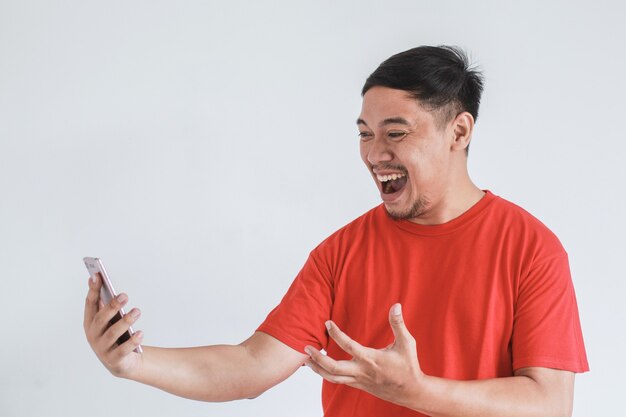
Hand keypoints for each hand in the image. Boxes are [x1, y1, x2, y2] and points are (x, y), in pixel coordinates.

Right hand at [83, 273, 143, 377]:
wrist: (122, 362)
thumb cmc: (115, 335)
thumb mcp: (108, 319)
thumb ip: (102, 301)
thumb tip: (93, 278)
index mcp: (90, 322)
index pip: (90, 304)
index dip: (93, 290)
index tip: (97, 275)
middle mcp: (93, 336)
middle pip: (101, 319)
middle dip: (112, 306)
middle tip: (124, 296)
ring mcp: (102, 349)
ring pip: (113, 334)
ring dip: (125, 321)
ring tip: (137, 311)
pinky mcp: (114, 360)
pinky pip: (123, 350)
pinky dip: (132, 341)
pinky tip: (140, 333)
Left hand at [305, 303, 424, 406]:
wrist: (411, 392)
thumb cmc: (408, 366)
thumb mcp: (407, 343)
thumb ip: (398, 324)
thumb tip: (396, 305)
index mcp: (371, 359)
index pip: (348, 346)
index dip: (336, 334)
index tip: (327, 323)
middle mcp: (361, 371)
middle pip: (333, 368)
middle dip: (318, 358)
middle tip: (306, 347)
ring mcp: (358, 380)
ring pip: (332, 378)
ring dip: (318, 369)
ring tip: (306, 360)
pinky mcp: (358, 385)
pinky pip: (337, 381)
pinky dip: (326, 374)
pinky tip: (320, 367)